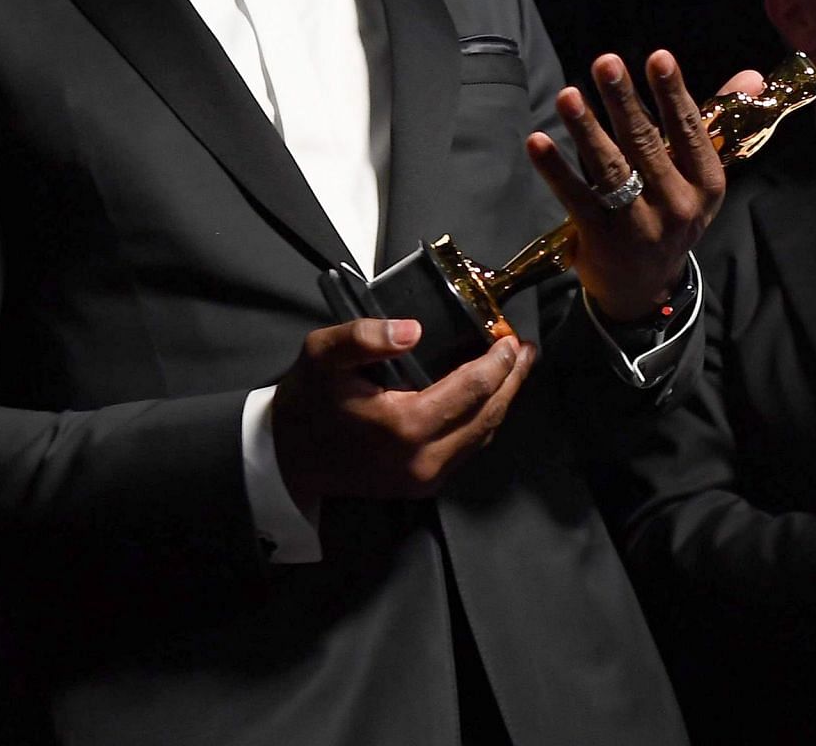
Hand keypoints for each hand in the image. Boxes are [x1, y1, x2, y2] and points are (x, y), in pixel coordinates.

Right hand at [271, 318, 534, 507]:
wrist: (289, 457)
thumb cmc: (307, 401)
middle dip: (512, 379)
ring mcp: (425, 478)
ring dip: (503, 399)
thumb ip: (364, 337)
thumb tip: (412, 329)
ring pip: (483, 435)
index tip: (510, 335)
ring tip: (515, 367)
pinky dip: (484, 419)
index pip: (472, 389)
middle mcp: (423, 458)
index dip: (498, 361)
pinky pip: (467, 449)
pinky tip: (488, 396)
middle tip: (526, 349)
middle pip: (488, 414)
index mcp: (404, 426)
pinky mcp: (423, 485)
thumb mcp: (322, 355)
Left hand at [526, 51, 763, 321]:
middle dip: (623, 101)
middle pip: (645, 144)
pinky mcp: (601, 239)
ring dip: (586, 129)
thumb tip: (754, 75)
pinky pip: (576, 197)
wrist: (647, 287)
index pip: (690, 130)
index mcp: (706, 184)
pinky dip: (555, 169)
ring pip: (611, 169)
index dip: (672, 93)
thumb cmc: (673, 213)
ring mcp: (639, 225)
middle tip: (605, 63)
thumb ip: (716, 122)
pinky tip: (537, 141)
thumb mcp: (701, 176)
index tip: (657, 57)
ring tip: (567, 95)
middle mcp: (677, 205)